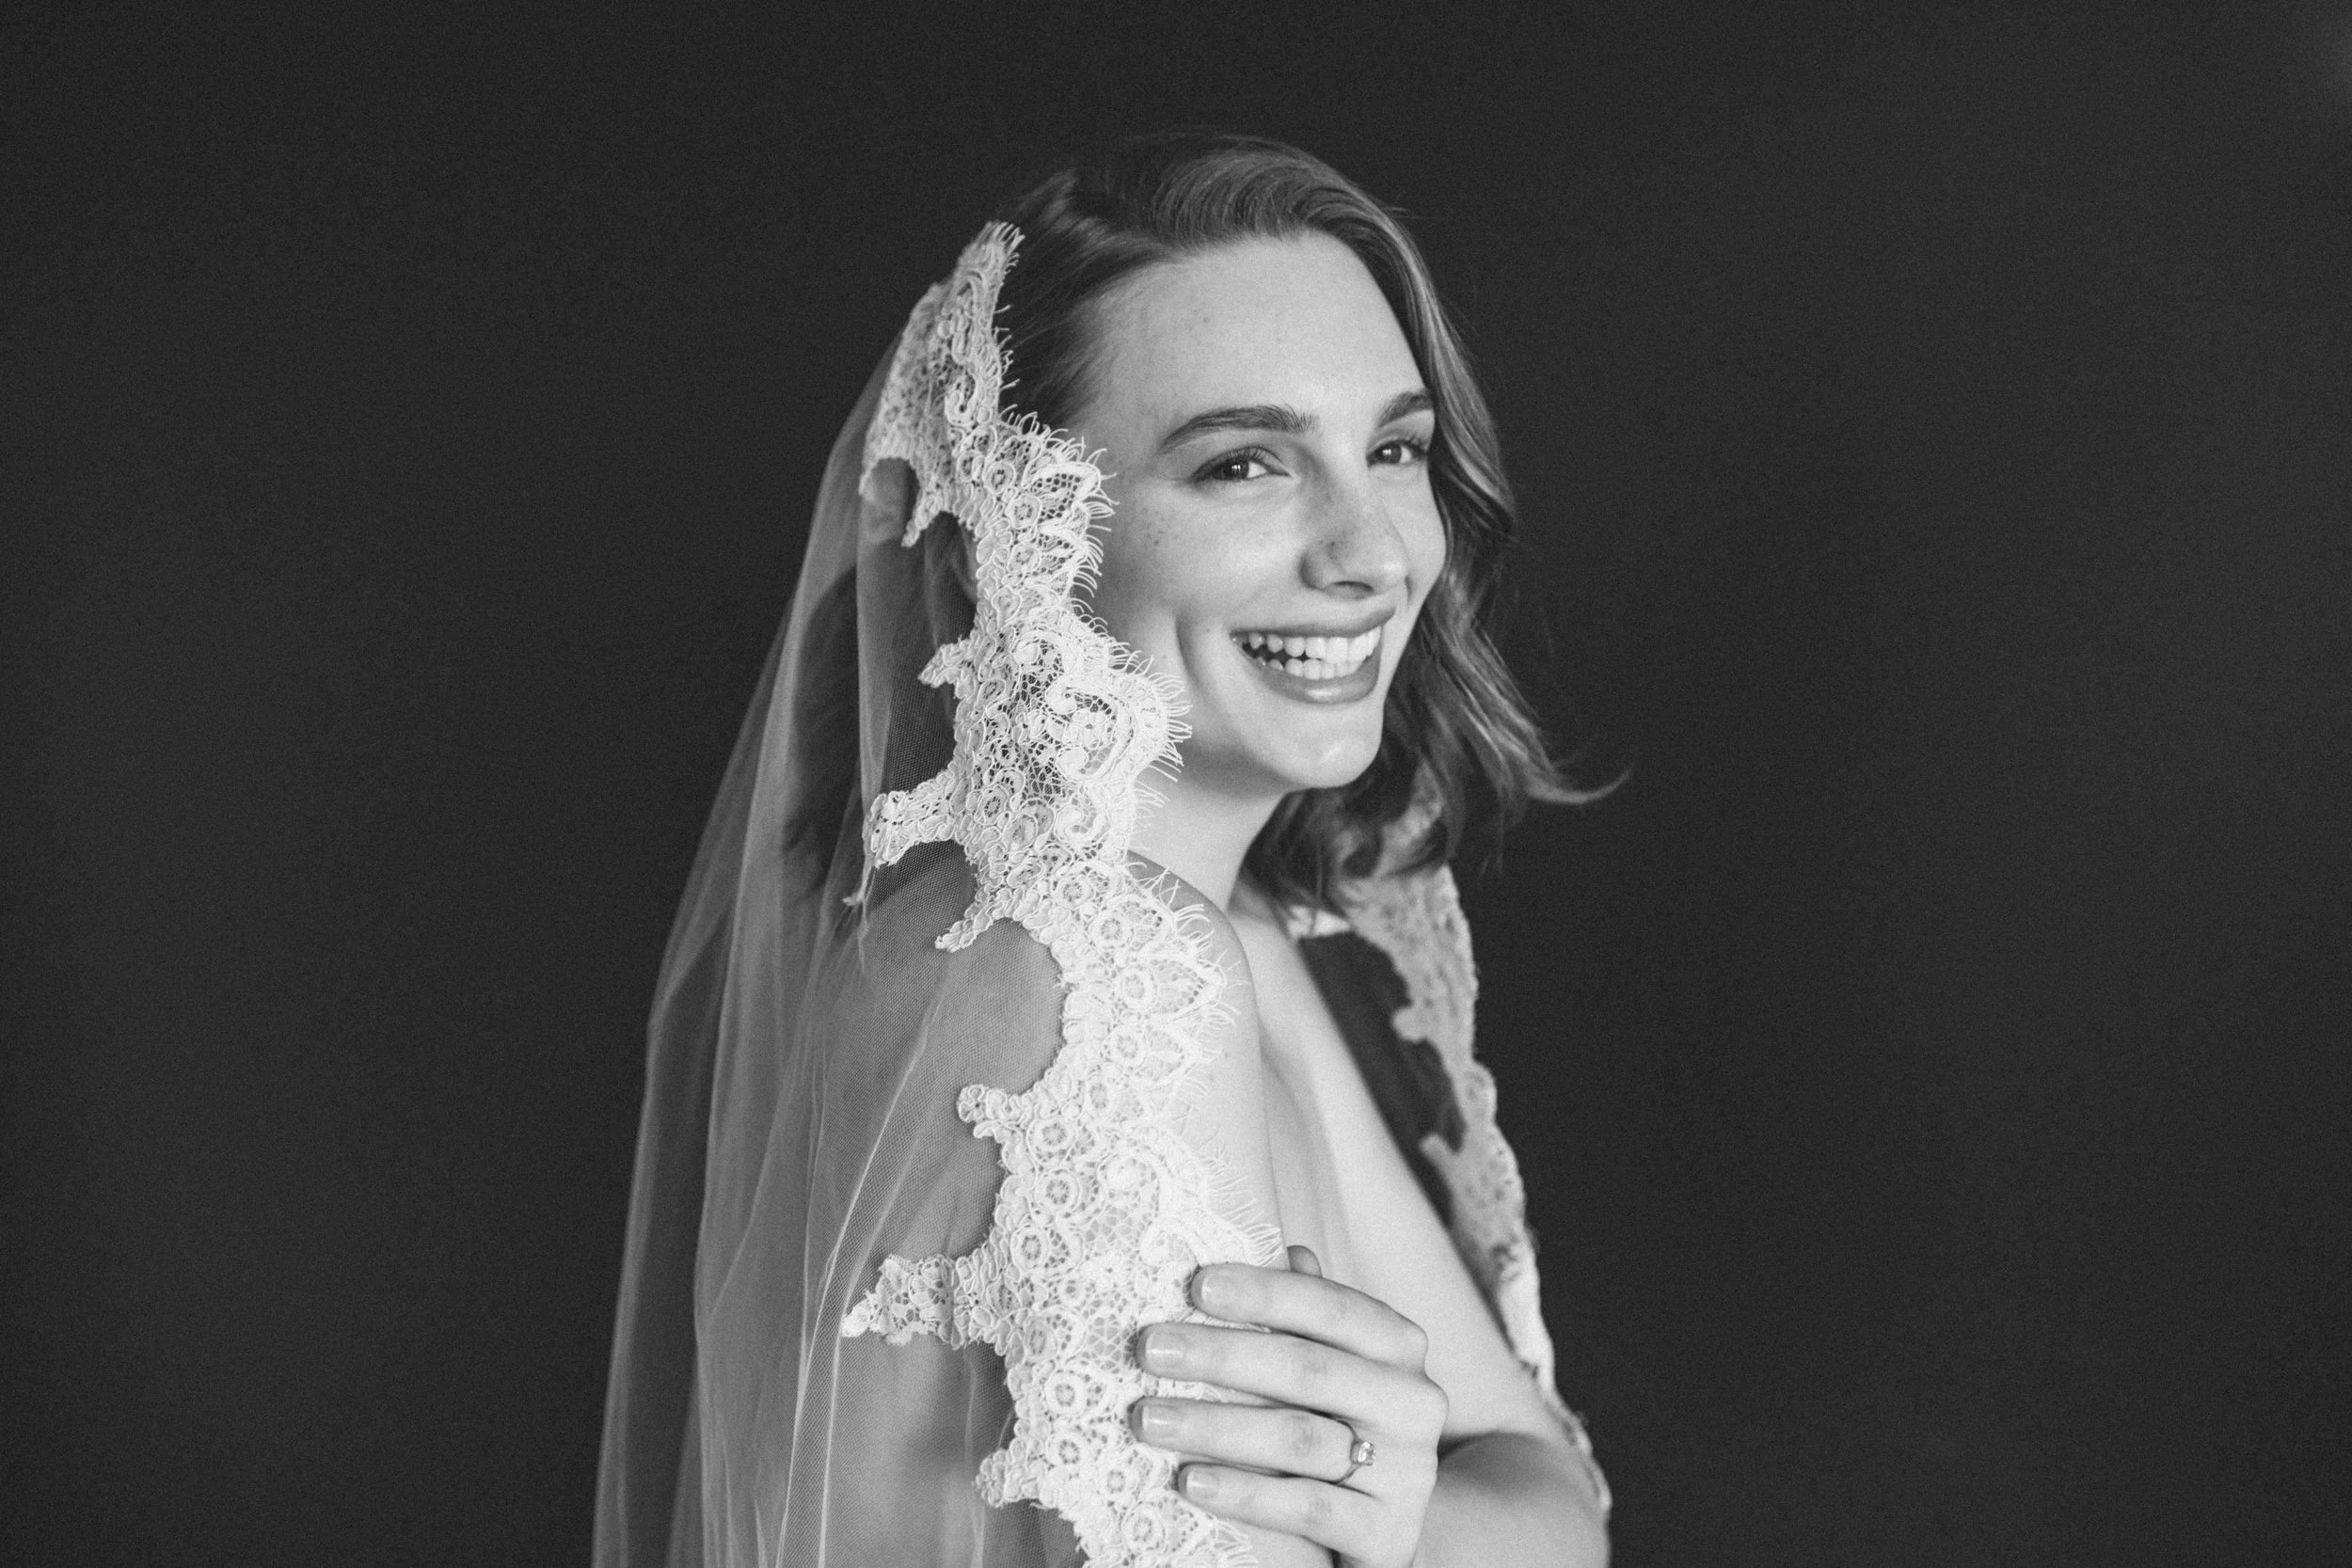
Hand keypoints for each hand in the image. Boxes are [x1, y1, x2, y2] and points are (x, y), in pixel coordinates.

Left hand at [1131, 1245, 1446, 1567]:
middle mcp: (1413, 1401)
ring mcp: (1407, 1471)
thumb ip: (1305, 1315)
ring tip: (1147, 1417)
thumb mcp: (1327, 1367)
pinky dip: (1244, 1493)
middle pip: (1307, 1369)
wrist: (1385, 1524)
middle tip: (1149, 1348)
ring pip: (1299, 1439)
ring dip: (1213, 1426)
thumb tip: (1285, 1249)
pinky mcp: (1390, 1534)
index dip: (1264, 1292)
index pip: (1330, 1306)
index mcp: (1398, 1346)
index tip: (1195, 1283)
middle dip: (1220, 1355)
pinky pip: (1306, 1508)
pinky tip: (1189, 1480)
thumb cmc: (1339, 1425)